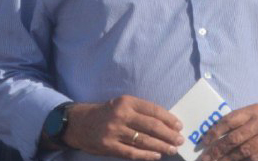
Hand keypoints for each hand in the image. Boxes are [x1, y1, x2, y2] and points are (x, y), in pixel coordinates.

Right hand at [62, 96, 182, 160]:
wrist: (78, 123)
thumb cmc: (106, 113)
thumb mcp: (122, 104)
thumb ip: (141, 111)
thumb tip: (166, 123)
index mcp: (127, 102)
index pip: (154, 110)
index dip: (169, 119)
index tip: (179, 126)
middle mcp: (121, 115)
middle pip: (151, 126)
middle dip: (169, 134)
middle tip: (179, 140)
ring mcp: (114, 131)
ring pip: (144, 140)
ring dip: (161, 146)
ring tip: (172, 149)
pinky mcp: (108, 146)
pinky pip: (131, 153)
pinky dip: (146, 155)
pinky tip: (156, 156)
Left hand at [200, 98, 257, 160]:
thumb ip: (241, 120)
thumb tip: (217, 134)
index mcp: (254, 110)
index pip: (230, 120)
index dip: (215, 131)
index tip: (204, 141)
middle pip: (234, 138)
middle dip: (217, 150)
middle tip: (205, 158)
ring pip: (243, 151)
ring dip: (227, 159)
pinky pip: (255, 158)